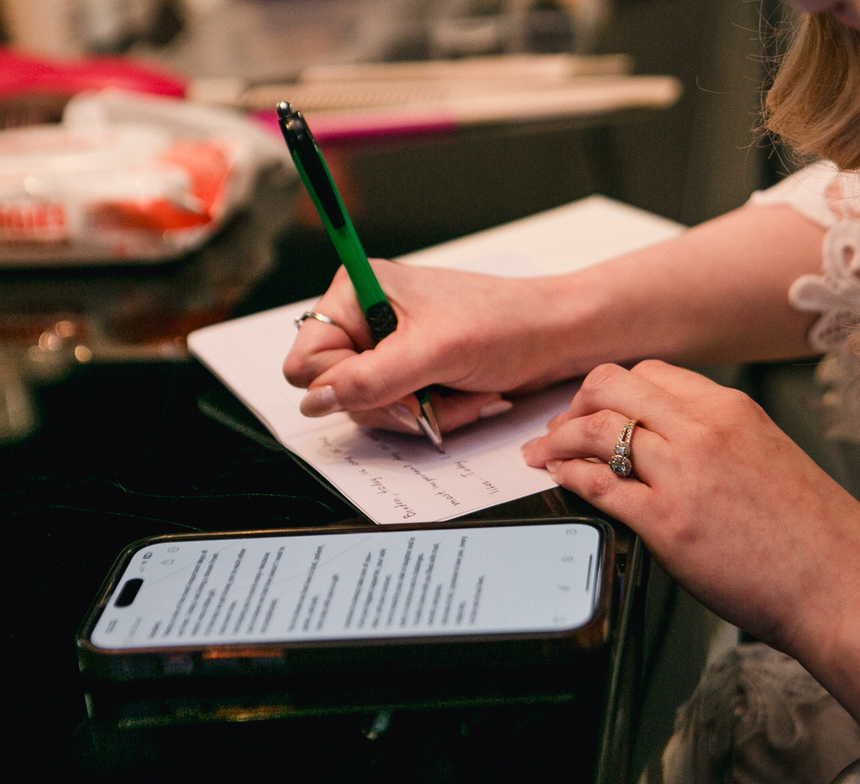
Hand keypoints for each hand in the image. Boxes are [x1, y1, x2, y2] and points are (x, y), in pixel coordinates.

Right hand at [282, 259, 585, 433]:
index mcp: (357, 293)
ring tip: (456, 391)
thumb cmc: (503, 324)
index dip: (341, 384)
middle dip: (391, 402)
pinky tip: (463, 396)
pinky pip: (400, 412)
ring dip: (418, 411)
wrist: (553, 336)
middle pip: (337, 391)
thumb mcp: (433, 351)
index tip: (389, 386)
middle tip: (429, 393)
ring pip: (371, 408)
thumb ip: (370, 379)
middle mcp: (367, 318)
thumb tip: (316, 401)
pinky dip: (433, 414)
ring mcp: (389, 349)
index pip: (307, 360)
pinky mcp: (411, 373)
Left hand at [521, 360, 859, 653]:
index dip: (613, 390)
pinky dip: (568, 474)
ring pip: (595, 429)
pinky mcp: (666, 522)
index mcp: (732, 409)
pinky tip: (559, 476)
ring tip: (544, 451)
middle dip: (576, 404)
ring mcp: (682, 473)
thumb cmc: (816, 534)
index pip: (650, 374)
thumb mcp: (770, 456)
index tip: (596, 406)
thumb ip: (721, 440)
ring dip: (558, 437)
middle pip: (612, 388)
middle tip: (560, 426)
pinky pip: (596, 483)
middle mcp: (703, 429)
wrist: (842, 585)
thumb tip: (673, 443)